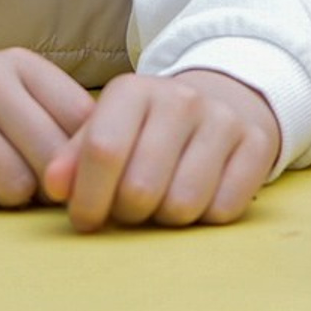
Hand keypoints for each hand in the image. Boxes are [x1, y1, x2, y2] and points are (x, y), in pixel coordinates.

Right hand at [0, 51, 94, 209]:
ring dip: (3, 198)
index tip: (64, 177)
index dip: (82, 163)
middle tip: (19, 184)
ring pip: (14, 185)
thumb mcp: (10, 104)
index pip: (84, 124)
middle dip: (42, 187)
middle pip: (53, 160)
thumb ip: (59, 125)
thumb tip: (114, 171)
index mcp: (20, 65)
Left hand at [41, 69, 281, 229]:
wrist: (223, 101)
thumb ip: (74, 157)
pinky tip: (201, 197)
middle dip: (128, 212)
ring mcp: (224, 120)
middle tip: (130, 207)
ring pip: (182, 205)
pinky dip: (206, 216)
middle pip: (140, 187)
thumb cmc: (150, 128)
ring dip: (167, 219)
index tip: (85, 219)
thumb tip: (53, 186)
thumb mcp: (108, 129)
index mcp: (134, 90)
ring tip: (164, 200)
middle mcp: (181, 99)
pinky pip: (223, 209)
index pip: (103, 150)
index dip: (88, 197)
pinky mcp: (258, 144)